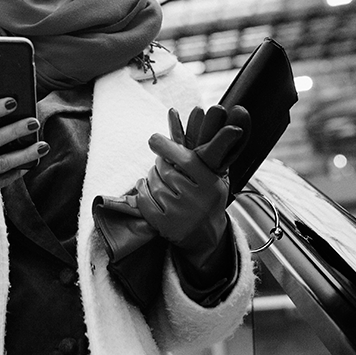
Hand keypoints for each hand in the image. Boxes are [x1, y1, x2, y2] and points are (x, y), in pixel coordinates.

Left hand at [97, 105, 248, 251]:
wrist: (206, 236)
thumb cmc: (208, 200)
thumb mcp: (214, 177)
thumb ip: (201, 153)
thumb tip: (180, 118)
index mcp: (210, 183)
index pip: (185, 159)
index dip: (167, 146)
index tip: (154, 139)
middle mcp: (197, 199)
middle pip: (165, 169)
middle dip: (160, 164)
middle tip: (162, 166)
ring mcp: (180, 213)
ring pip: (153, 183)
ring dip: (150, 178)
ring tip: (159, 181)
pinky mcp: (165, 225)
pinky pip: (144, 200)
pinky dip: (141, 191)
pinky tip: (146, 188)